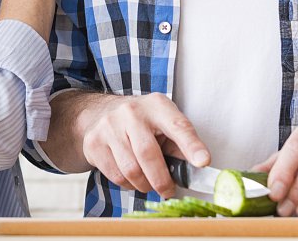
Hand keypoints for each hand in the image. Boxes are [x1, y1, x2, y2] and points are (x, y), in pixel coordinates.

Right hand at [81, 93, 209, 197]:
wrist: (100, 113)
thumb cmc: (142, 123)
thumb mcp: (164, 123)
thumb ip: (181, 144)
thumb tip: (199, 168)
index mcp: (157, 106)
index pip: (178, 126)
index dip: (191, 145)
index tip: (203, 162)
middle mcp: (131, 112)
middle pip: (148, 155)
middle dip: (162, 181)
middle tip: (168, 191)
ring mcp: (109, 126)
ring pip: (131, 170)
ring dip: (144, 185)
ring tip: (149, 183)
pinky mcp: (94, 143)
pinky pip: (115, 176)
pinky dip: (128, 185)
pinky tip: (131, 178)